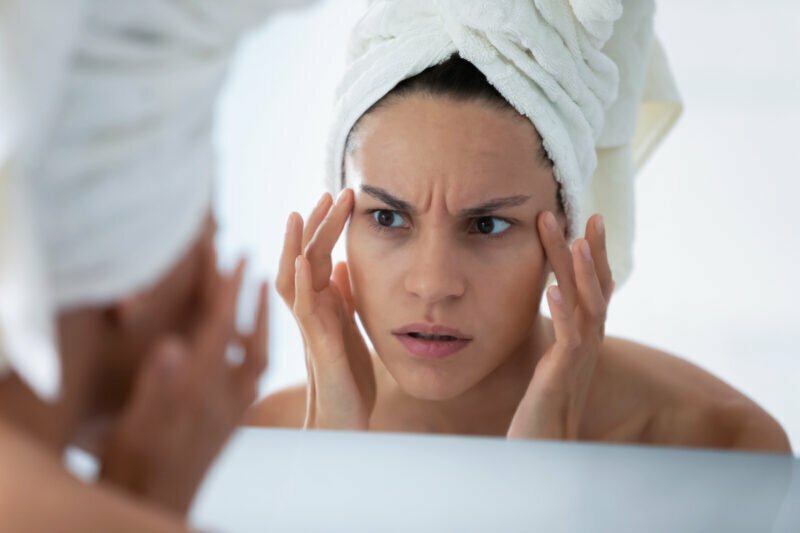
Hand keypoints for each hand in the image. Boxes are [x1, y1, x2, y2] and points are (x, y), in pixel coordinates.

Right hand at [100, 257, 268, 514]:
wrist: (156, 509)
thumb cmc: (134, 469)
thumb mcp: (134, 428)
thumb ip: (156, 386)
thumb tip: (173, 344)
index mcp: (199, 394)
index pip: (220, 331)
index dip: (229, 292)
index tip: (240, 257)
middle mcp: (224, 400)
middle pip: (250, 341)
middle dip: (253, 302)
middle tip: (257, 267)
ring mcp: (232, 412)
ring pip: (258, 360)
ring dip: (261, 325)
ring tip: (262, 296)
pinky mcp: (232, 422)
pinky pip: (253, 378)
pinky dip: (255, 351)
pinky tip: (248, 343)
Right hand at [275, 190, 375, 429]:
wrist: (344, 417)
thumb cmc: (346, 373)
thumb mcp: (350, 325)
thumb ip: (344, 296)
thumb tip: (341, 264)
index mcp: (322, 303)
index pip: (319, 254)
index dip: (327, 226)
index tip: (341, 196)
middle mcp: (312, 310)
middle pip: (305, 258)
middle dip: (316, 224)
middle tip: (330, 191)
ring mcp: (312, 326)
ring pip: (295, 279)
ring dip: (296, 246)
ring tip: (299, 214)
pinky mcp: (319, 346)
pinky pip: (304, 312)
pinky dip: (301, 285)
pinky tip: (302, 263)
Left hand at [507, 213, 613, 439]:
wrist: (545, 447)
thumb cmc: (544, 405)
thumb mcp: (551, 360)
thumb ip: (556, 333)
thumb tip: (551, 307)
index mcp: (583, 336)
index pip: (594, 287)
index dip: (594, 255)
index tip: (588, 220)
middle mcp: (588, 343)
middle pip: (596, 289)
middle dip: (591, 251)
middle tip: (587, 214)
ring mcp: (578, 359)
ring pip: (588, 308)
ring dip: (581, 273)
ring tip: (575, 240)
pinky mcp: (561, 375)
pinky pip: (568, 339)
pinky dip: (563, 311)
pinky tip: (552, 289)